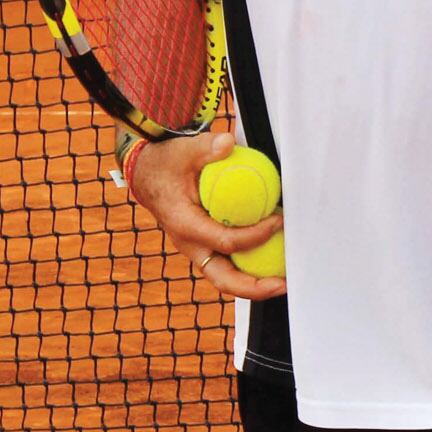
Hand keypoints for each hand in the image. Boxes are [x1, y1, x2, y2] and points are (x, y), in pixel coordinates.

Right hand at [129, 129, 286, 299]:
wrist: (147, 176)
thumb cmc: (167, 165)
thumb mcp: (183, 151)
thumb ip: (206, 148)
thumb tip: (227, 144)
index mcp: (185, 225)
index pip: (225, 241)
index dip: (255, 236)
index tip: (278, 221)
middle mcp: (190, 245)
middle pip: (223, 279)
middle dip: (253, 288)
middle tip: (282, 284)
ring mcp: (197, 251)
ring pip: (226, 278)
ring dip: (254, 285)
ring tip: (283, 281)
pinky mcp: (205, 249)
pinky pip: (228, 266)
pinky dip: (249, 269)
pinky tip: (273, 261)